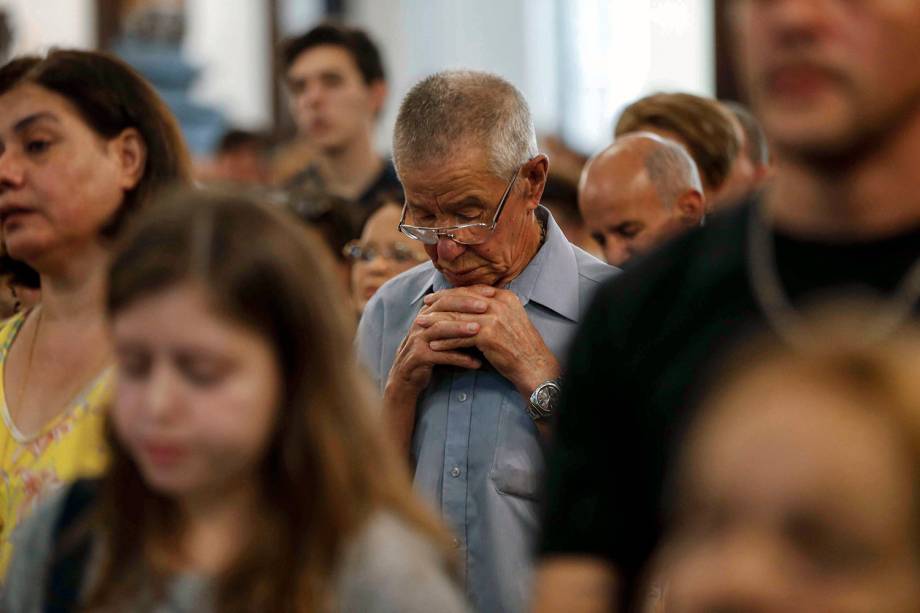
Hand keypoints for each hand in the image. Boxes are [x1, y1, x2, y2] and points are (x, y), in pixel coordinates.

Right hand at [384, 301, 483, 400]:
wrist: (407, 379)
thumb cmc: (432, 354)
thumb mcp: (443, 334)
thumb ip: (457, 320)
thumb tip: (487, 307)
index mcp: (429, 313)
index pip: (450, 295)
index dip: (470, 292)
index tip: (492, 293)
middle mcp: (421, 322)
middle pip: (443, 306)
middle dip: (465, 304)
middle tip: (486, 306)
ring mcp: (417, 339)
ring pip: (439, 329)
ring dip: (460, 329)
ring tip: (479, 330)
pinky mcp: (418, 357)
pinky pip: (440, 356)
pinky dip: (459, 358)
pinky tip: (476, 363)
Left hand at [417, 285, 559, 398]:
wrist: (534, 365)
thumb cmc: (521, 345)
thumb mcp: (510, 318)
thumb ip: (494, 308)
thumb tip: (472, 303)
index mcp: (505, 296)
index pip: (471, 290)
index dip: (451, 292)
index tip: (436, 297)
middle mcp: (499, 303)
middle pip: (461, 300)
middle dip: (440, 303)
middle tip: (424, 307)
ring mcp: (494, 318)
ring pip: (457, 318)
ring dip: (436, 322)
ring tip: (421, 325)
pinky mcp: (489, 335)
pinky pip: (460, 337)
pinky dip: (445, 341)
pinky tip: (433, 345)